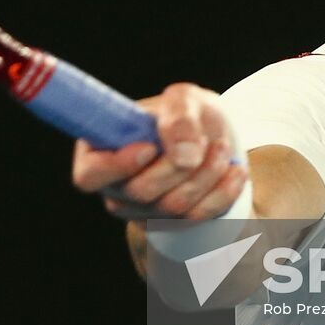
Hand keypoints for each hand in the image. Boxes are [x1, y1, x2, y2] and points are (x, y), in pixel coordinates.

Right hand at [71, 82, 247, 221]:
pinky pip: (199, 218)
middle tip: (202, 141)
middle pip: (140, 193)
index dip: (116, 167)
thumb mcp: (184, 99)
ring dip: (206, 174)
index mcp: (101, 151)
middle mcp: (115, 186)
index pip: (89, 175)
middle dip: (179, 166)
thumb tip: (183, 153)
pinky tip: (234, 171)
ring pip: (173, 207)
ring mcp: (142, 211)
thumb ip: (179, 115)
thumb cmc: (187, 115)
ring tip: (220, 148)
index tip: (150, 147)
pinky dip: (223, 192)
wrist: (213, 138)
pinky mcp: (173, 225)